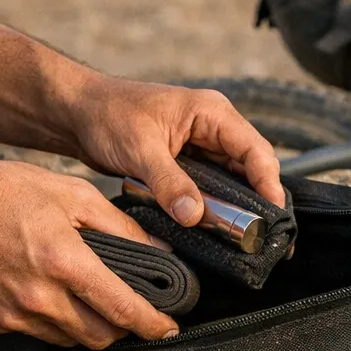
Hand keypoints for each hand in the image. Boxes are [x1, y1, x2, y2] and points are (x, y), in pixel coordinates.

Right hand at [0, 155, 179, 348]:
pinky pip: (40, 335)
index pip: (123, 310)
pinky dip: (59, 324)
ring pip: (71, 340)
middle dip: (125, 329)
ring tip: (98, 304)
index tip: (169, 327)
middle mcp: (39, 297)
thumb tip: (161, 252)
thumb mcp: (73, 194)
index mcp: (64, 263)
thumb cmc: (4, 191)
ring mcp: (13, 314)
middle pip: (101, 336)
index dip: (153, 324)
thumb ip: (121, 228)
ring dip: (92, 328)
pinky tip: (60, 299)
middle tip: (134, 311)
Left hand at [66, 76, 284, 225]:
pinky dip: (220, 206)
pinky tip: (221, 228)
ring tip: (250, 238)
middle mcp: (215, 127)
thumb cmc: (107, 114)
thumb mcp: (139, 149)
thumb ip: (169, 183)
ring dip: (241, 206)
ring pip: (237, 179)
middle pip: (253, 167)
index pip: (256, 150)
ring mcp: (205, 145)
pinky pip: (216, 186)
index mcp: (212, 113)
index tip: (274, 216)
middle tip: (266, 237)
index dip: (269, 184)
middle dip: (261, 200)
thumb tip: (195, 216)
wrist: (77, 112)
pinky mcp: (191, 163)